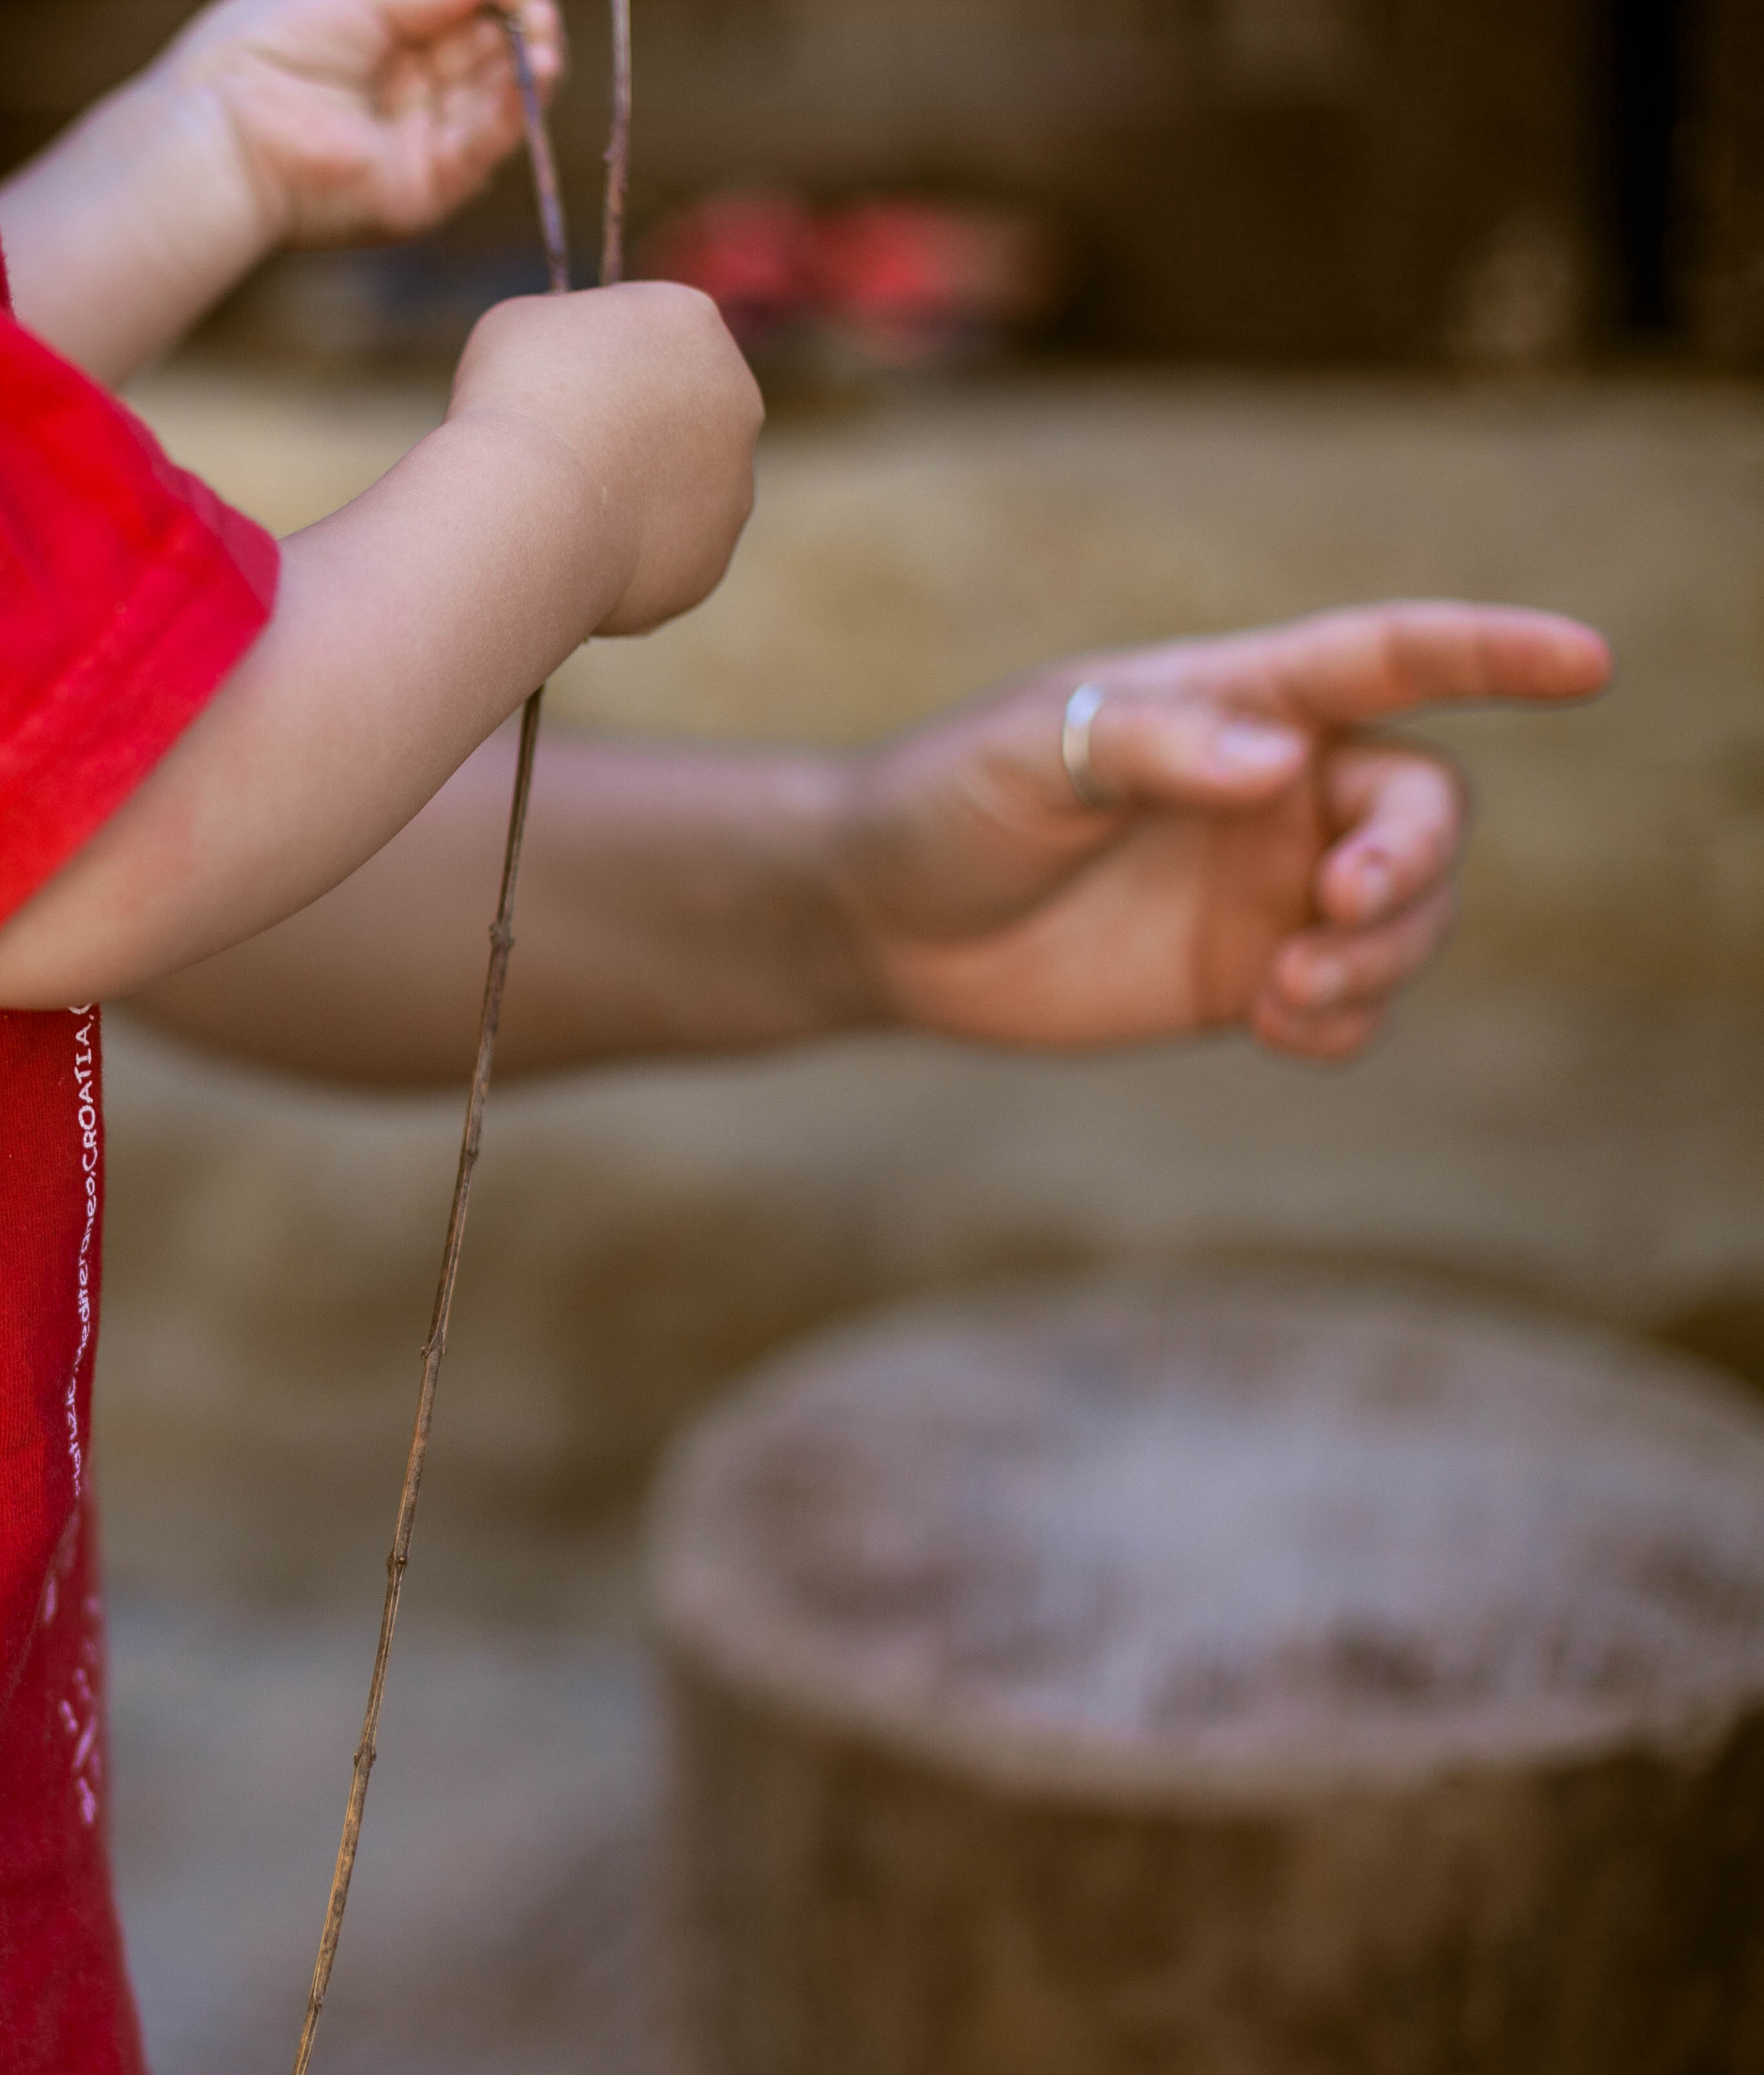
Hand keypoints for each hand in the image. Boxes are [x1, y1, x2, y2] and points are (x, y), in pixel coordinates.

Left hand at [169, 0, 555, 248]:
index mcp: (383, 38)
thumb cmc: (273, 45)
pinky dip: (514, 113)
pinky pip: (482, 149)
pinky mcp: (421, 191)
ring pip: (498, 99)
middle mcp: (403, 91)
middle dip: (522, 26)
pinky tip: (532, 78)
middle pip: (492, 52)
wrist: (227, 128)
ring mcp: (416, 142)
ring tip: (540, 45)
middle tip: (533, 13)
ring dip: (528, 68)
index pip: (468, 11)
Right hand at [451, 278, 760, 635]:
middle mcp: (735, 398)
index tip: (550, 388)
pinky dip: (625, 559)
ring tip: (564, 511)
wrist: (526, 509)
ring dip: (631, 497)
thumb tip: (566, 359)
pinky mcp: (710, 559)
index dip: (592, 364)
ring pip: (676, 490)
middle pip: (675, 412)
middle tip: (562, 454)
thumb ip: (563, 332)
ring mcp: (734, 485)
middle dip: (629, 430)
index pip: (645, 337)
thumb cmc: (511, 404)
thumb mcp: (519, 327)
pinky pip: (663, 556)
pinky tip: (577, 555)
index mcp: (689, 322)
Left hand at [835, 604, 1614, 1058]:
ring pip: (1406, 917)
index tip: (1586, 662)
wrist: (882, 921)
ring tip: (1291, 992)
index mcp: (1241, 701)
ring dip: (1380, 957)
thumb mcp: (1031, 757)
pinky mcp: (1245, 976)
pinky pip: (1349, 1004)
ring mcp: (1270, 886)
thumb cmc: (947, 804)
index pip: (1391, 660)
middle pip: (1423, 813)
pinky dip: (1344, 1022)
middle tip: (1337, 909)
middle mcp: (1280, 788)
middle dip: (1411, 865)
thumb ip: (1153, 747)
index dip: (1493, 653)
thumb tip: (1278, 764)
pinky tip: (1281, 1026)